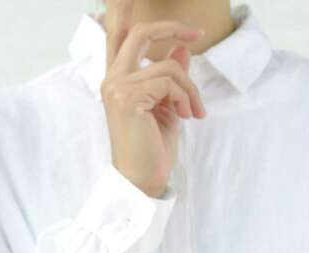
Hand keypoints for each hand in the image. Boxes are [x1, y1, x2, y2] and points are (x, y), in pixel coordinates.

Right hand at [101, 0, 206, 196]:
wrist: (142, 179)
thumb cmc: (152, 148)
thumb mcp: (167, 106)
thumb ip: (170, 76)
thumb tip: (181, 50)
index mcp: (117, 79)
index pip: (116, 34)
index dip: (121, 9)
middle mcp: (112, 79)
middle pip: (141, 32)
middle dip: (172, 27)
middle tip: (196, 34)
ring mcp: (117, 88)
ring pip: (168, 65)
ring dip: (189, 88)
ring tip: (193, 112)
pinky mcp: (128, 98)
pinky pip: (170, 81)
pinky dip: (186, 98)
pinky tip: (186, 117)